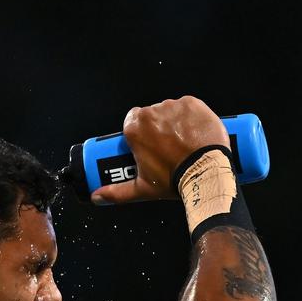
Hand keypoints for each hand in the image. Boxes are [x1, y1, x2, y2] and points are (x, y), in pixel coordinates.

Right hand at [91, 95, 229, 204]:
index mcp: (135, 128)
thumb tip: (96, 197)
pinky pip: (187, 107)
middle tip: (165, 148)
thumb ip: (117, 192)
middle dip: (156, 129)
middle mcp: (151, 112)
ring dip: (172, 123)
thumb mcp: (142, 188)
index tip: (145, 146)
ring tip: (182, 143)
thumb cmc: (172, 180)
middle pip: (150, 116)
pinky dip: (189, 118)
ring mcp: (173, 106)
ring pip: (168, 111)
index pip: (130, 123)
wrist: (205, 173)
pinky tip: (193, 133)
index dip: (138, 135)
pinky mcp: (192, 103)